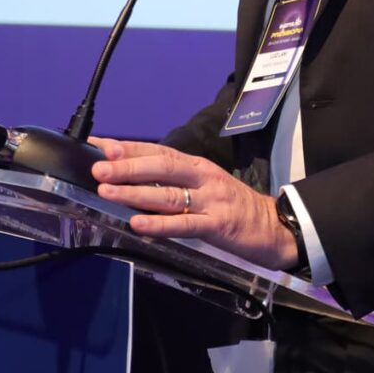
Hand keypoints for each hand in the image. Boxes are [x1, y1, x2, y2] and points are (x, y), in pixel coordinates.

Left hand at [88, 137, 299, 271]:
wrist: (274, 227)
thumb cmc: (232, 207)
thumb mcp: (204, 186)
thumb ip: (173, 182)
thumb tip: (131, 178)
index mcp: (197, 165)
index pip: (158, 150)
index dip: (128, 148)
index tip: (99, 145)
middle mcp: (202, 177)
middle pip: (161, 167)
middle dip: (127, 167)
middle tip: (98, 168)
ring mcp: (211, 200)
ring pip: (168, 194)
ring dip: (135, 193)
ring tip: (108, 192)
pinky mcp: (218, 225)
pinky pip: (185, 224)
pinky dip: (160, 225)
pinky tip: (139, 224)